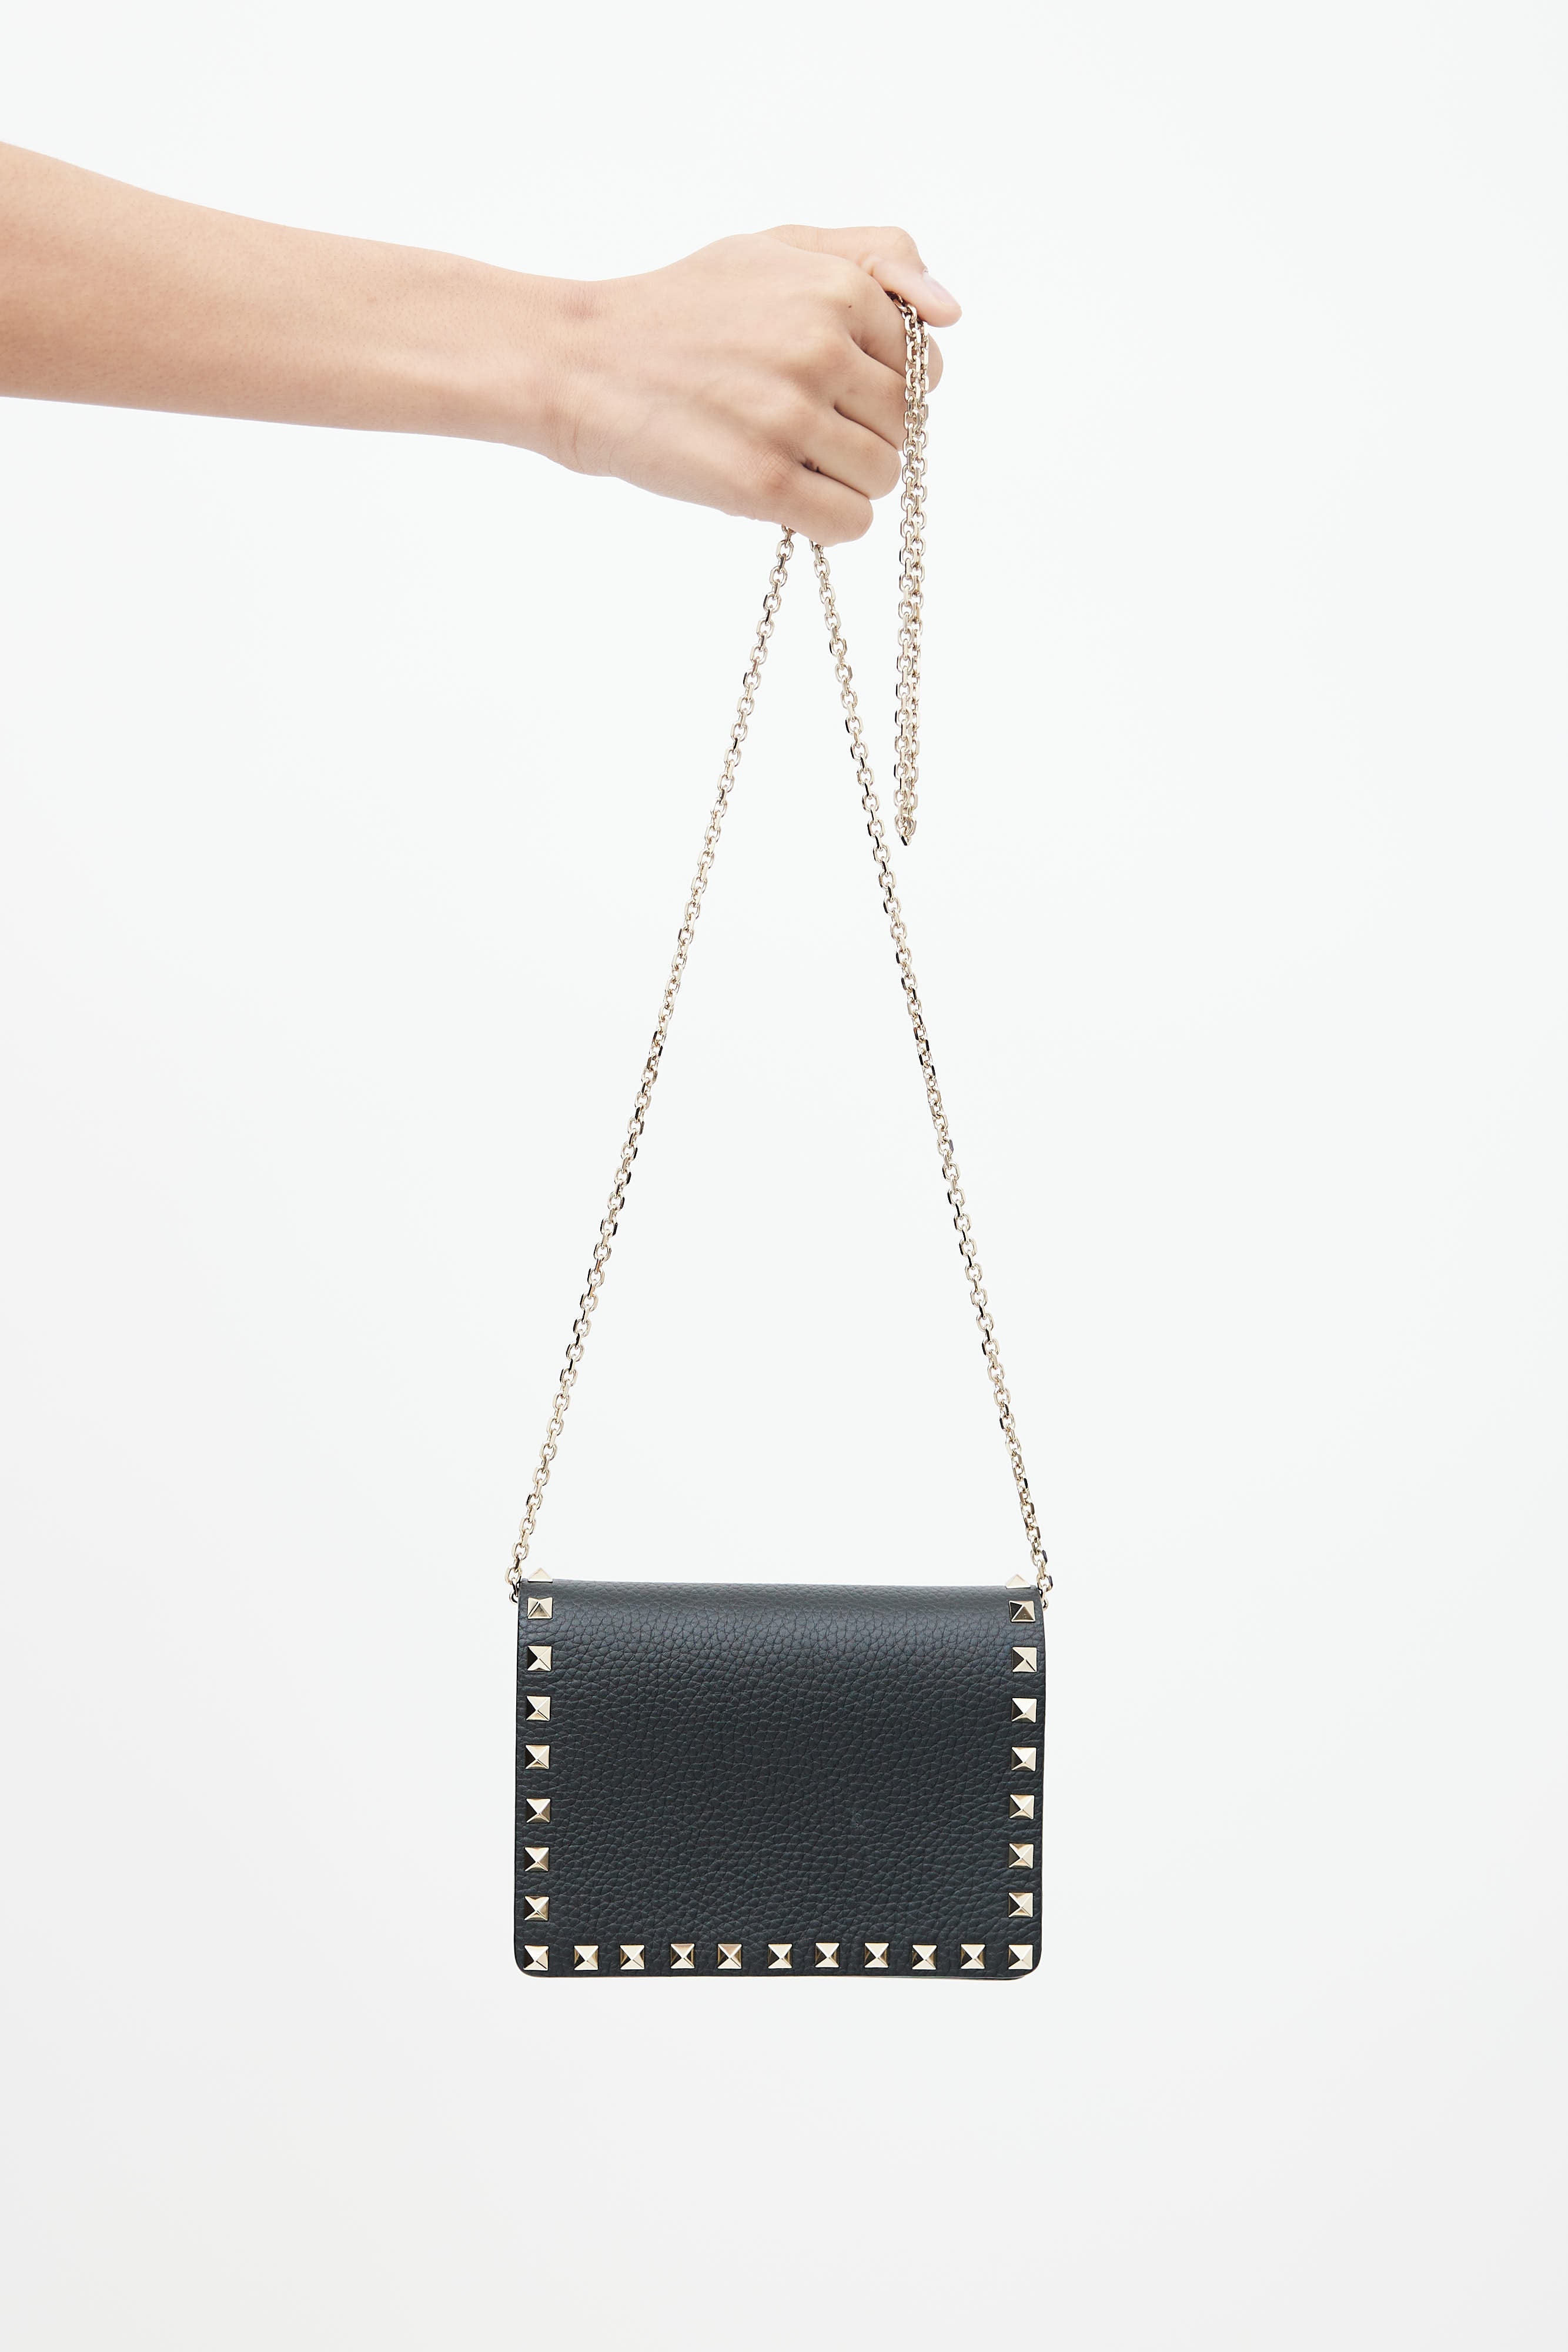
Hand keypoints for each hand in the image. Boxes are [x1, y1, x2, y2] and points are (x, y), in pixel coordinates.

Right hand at [545, 226, 958, 544]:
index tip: (827, 383)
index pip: (923, 366)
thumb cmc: (683, 308)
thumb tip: (951, 311)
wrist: (582, 363)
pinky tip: (783, 495)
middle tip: (799, 423)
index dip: (880, 384)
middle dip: (863, 431)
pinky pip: (847, 522)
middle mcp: (820, 349)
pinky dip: (825, 520)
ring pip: (883, 476)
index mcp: (835, 289)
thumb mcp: (774, 248)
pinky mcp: (763, 483)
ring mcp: (791, 418)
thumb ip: (874, 258)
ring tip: (785, 455)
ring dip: (843, 479)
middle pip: (907, 426)